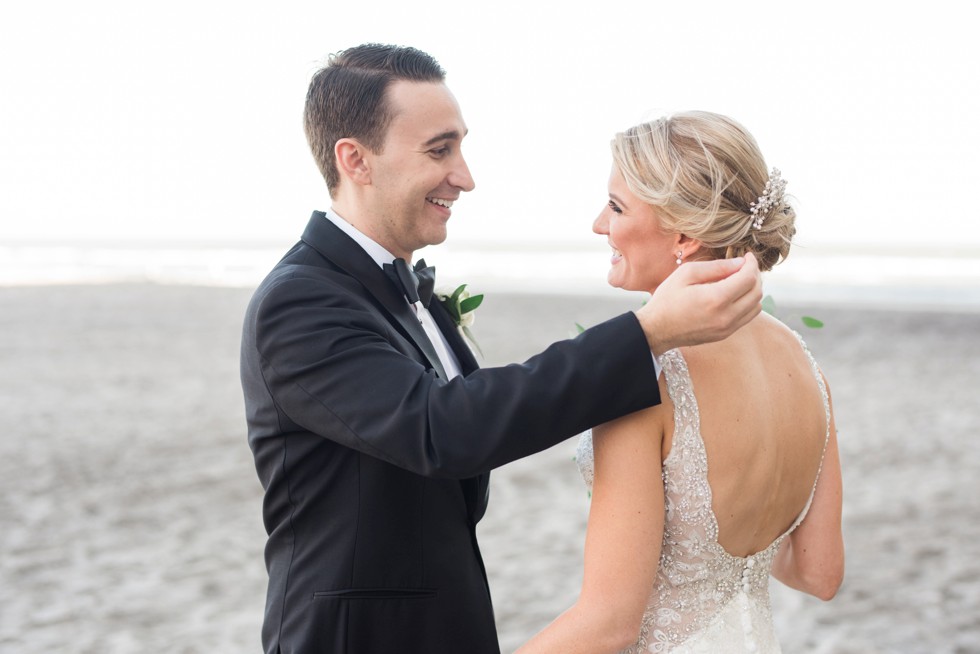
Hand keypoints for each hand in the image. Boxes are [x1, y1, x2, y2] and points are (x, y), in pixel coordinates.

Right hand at [635, 253, 761, 354]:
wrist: (656, 330)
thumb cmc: (667, 299)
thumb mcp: (686, 274)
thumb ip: (715, 267)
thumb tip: (739, 263)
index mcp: (716, 298)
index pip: (748, 278)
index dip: (751, 264)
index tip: (747, 256)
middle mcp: (726, 316)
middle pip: (756, 292)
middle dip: (755, 275)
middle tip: (745, 266)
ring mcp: (727, 328)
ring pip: (756, 306)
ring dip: (753, 290)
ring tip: (740, 279)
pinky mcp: (725, 334)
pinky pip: (747, 317)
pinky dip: (747, 303)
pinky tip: (734, 294)